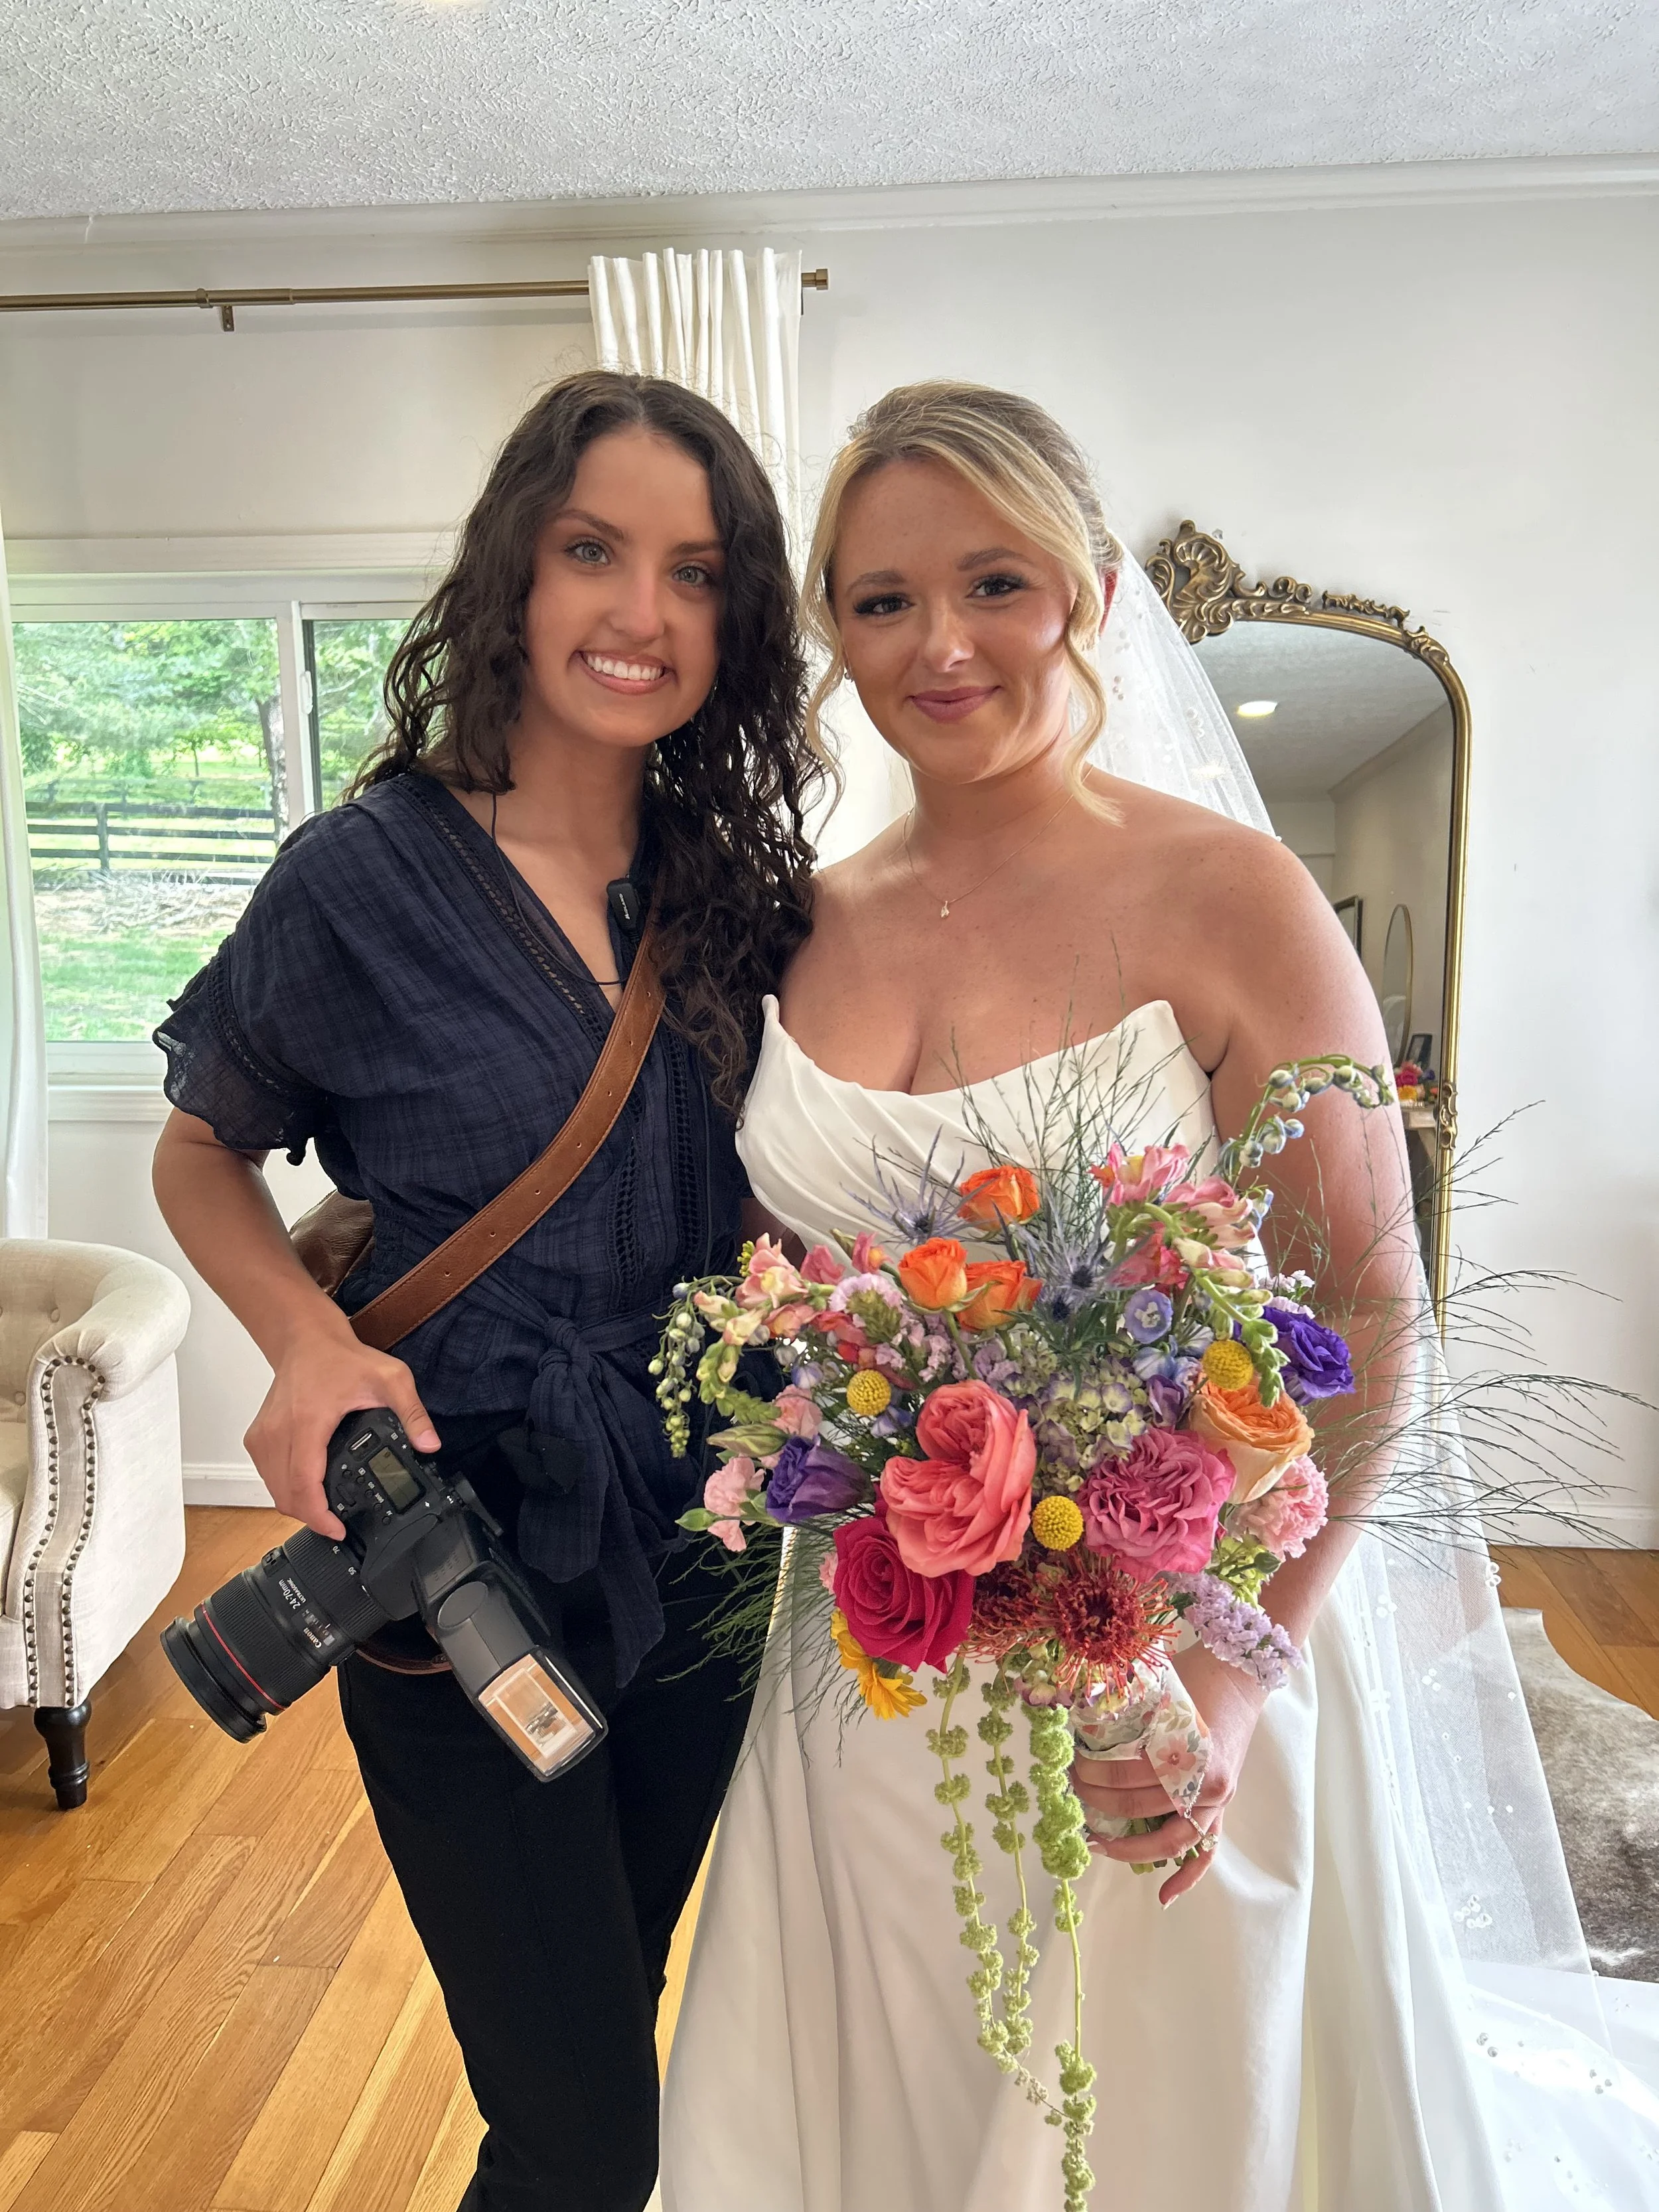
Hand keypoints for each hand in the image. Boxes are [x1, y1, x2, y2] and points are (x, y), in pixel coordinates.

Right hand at [245, 1316, 440, 1538]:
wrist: (305, 1337)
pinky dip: (284, 1488)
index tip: (337, 1530)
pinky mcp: (257, 1435)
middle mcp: (277, 1432)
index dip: (319, 1516)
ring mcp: (262, 1435)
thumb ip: (412, 1413)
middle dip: (311, 1517)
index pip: (304, 1484)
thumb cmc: (341, 1357)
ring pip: (272, 1488)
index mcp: (307, 1422)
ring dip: (296, 1505)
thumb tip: (430, 1444)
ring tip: (325, 1510)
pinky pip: (266, 1475)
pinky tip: (307, 1488)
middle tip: (337, 1525)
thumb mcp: (390, 1379)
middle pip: (285, 1495)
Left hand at [1071, 1645, 1269, 1904]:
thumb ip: (1125, 1713)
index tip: (1070, 1767)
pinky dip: (1187, 1876)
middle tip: (1072, 1791)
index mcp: (1188, 1749)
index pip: (1128, 1774)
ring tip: (1095, 1841)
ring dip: (1127, 1845)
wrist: (1238, 1676)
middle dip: (1098, 1801)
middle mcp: (1206, 1781)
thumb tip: (1076, 1727)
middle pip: (1141, 1806)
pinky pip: (1207, 1851)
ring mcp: (1218, 1799)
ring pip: (1169, 1839)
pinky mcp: (1222, 1806)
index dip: (1092, 1773)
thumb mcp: (1156, 1689)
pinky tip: (1164, 1896)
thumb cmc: (1194, 1676)